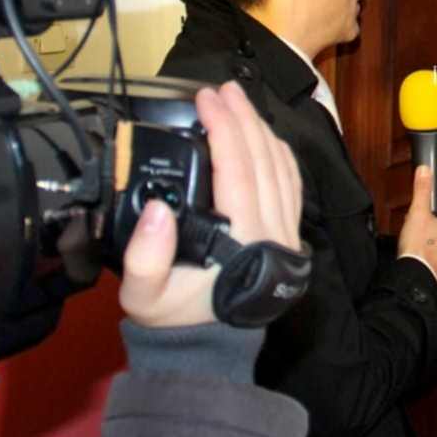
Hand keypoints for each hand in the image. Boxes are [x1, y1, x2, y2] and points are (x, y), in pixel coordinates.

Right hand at [120, 81, 302, 327]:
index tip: (205, 99)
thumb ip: (145, 257)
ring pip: (282, 167)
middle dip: (243, 117)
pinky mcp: (289, 233)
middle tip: (221, 88)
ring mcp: (286, 232)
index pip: (237, 169)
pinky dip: (278, 152)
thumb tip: (158, 208)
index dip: (224, 128)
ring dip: (261, 129)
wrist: (210, 348)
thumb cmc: (176, 318)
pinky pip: (291, 182)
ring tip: (239, 100)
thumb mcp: (145, 297)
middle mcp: (272, 230)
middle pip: (263, 159)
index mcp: (243, 240)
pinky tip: (263, 134)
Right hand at [396, 165, 436, 284]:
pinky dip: (435, 253)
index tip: (422, 214)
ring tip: (420, 242)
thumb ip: (422, 190)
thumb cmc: (417, 245)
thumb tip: (425, 170)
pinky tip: (424, 254)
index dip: (431, 208)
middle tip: (419, 228)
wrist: (414, 275)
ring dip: (434, 238)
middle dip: (432, 223)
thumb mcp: (417, 213)